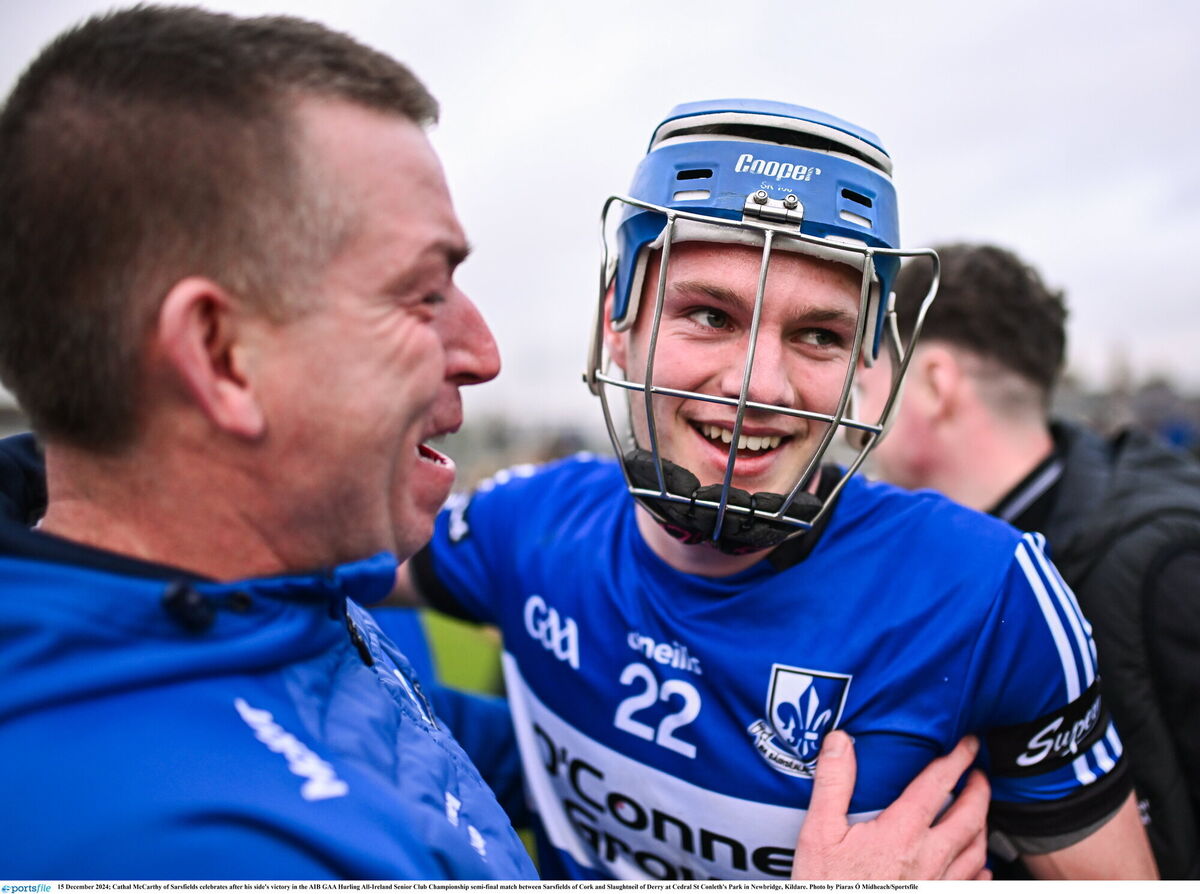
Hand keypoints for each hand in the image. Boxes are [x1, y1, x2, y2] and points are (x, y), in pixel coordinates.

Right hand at [791, 732, 990, 879]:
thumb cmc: (828, 887)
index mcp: (901, 833)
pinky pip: (972, 884)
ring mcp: (938, 885)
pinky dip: (981, 868)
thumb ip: (833, 785)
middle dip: (979, 791)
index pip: (937, 785)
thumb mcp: (818, 834)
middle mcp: (928, 858)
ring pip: (977, 851)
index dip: (957, 760)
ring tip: (978, 811)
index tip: (969, 744)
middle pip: (970, 818)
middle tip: (980, 774)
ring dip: (982, 825)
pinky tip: (979, 865)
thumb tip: (841, 742)